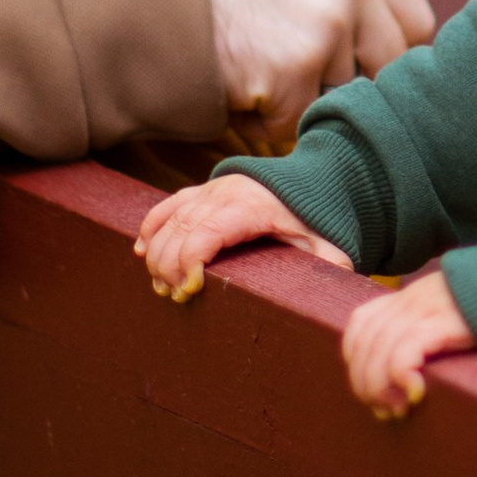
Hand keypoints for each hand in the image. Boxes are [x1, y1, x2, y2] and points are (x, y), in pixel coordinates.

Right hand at [136, 172, 353, 302]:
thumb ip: (330, 267)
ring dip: (157, 256)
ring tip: (162, 286)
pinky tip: (142, 252)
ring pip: (168, 222)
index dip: (189, 262)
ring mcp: (209, 190)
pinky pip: (166, 207)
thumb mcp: (326, 243)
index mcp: (249, 207)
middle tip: (176, 296)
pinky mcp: (201, 190)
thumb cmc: (315, 218)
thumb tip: (335, 294)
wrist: (310, 179)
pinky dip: (150, 228)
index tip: (192, 289)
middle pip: (179, 232)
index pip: (205, 234)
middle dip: (169, 268)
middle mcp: (223, 194)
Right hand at [204, 0, 434, 149]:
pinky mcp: (295, 68)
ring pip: (344, 97)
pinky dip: (268, 122)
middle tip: (299, 76)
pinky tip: (238, 86)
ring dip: (303, 100)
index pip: (416, 22)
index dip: (388, 54)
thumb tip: (400, 50)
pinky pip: (300, 123)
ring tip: (255, 66)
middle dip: (351, 83)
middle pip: (391, 66)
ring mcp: (327, 20)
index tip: (362, 71)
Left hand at [343, 267, 472, 418]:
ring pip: (378, 350)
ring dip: (379, 387)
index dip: (356, 361)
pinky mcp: (442, 320)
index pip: (360, 326)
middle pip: (364, 343)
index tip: (372, 390)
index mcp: (408, 297)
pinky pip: (405, 349)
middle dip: (365, 384)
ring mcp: (424, 308)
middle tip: (384, 411)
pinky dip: (400, 375)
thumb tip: (415, 375)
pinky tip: (416, 394)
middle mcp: (410, 300)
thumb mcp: (451, 314)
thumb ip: (430, 333)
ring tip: (397, 410)